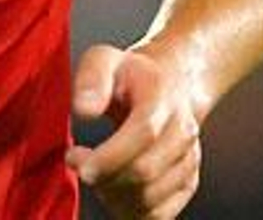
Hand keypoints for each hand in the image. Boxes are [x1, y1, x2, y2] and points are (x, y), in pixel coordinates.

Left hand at [67, 45, 202, 219]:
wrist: (168, 86)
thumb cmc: (128, 75)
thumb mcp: (103, 59)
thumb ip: (91, 78)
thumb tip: (83, 109)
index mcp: (162, 97)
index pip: (143, 133)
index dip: (109, 155)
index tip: (74, 159)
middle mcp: (183, 131)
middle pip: (146, 171)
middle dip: (103, 176)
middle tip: (76, 163)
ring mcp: (188, 160)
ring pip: (151, 198)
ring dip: (113, 195)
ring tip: (94, 172)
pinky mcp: (186, 184)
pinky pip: (159, 214)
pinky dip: (129, 210)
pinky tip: (109, 190)